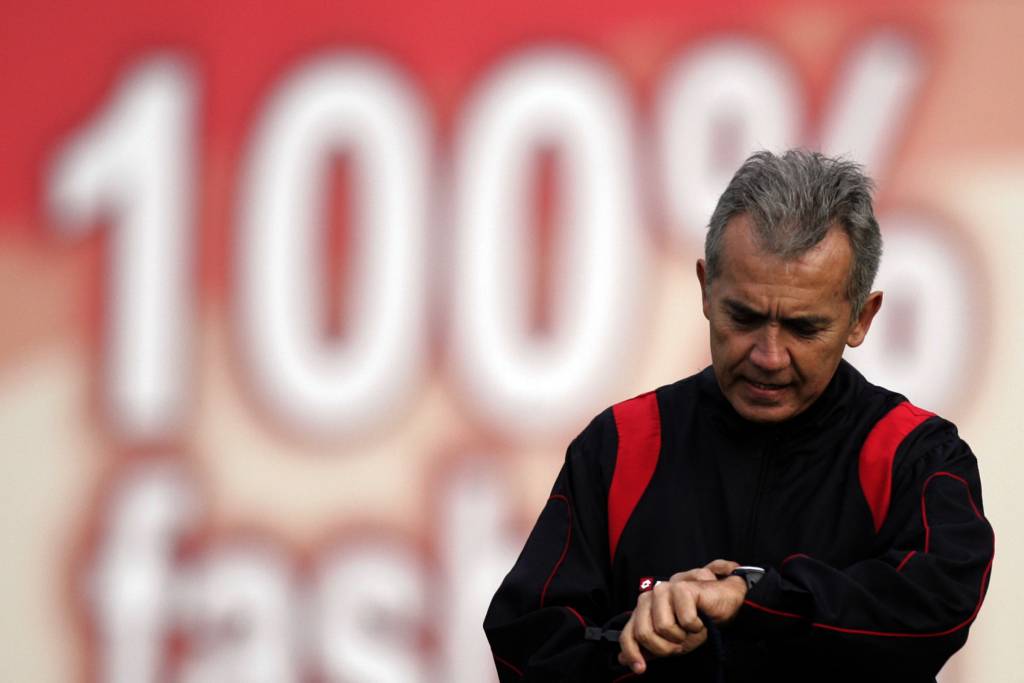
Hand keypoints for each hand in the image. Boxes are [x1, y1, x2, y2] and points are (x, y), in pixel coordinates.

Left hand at [617, 559, 746, 674]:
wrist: (721, 605)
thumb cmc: (696, 622)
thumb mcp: (671, 642)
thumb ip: (648, 649)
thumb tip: (622, 660)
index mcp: (642, 610)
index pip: (628, 634)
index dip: (632, 654)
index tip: (641, 670)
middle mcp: (649, 597)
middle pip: (644, 633)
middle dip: (664, 647)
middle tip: (679, 644)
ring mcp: (664, 590)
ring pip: (663, 627)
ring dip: (681, 636)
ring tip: (689, 630)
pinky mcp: (681, 588)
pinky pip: (684, 620)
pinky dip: (696, 626)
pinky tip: (700, 619)